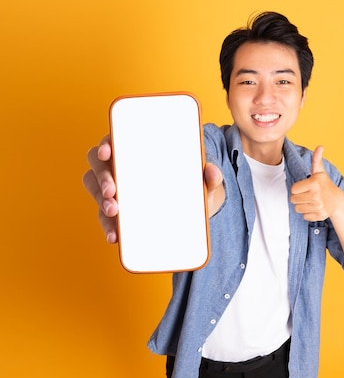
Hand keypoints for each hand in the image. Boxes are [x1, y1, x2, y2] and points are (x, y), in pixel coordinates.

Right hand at [83, 135, 225, 243]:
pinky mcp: (119, 213)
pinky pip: (106, 218)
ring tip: (113, 213)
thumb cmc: (192, 185)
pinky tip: (114, 236)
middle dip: (102, 177)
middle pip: (98, 165)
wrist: (195, 212)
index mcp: (138, 151)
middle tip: (113, 191)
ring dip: (100, 201)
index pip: (114, 140)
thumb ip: (210, 175)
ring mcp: (118, 190)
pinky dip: (108, 227)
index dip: (105, 144)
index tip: (107, 151)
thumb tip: (212, 172)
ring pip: (97, 190)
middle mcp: (122, 167)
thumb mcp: (203, 180)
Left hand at [290, 146, 342, 220]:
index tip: (306, 188)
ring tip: (311, 202)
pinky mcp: (319, 215)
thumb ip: (316, 159)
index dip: (298, 189)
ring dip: (302, 206)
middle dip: (299, 198)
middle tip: (308, 195)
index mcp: (313, 183)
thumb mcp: (320, 172)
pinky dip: (308, 214)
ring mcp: (318, 206)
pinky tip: (315, 208)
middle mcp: (315, 195)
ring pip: (297, 209)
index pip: (293, 189)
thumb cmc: (325, 185)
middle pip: (293, 200)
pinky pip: (304, 216)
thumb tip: (320, 146)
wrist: (337, 202)